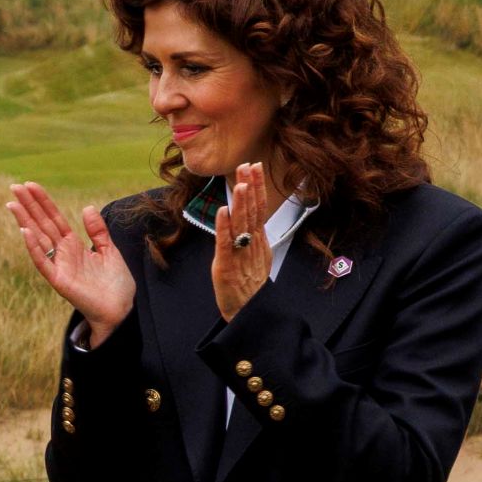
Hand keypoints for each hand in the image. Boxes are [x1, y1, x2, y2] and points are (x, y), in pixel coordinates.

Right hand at [4, 181, 136, 343]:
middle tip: (14, 187)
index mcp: (73, 245)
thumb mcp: (109, 251)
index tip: (30, 185)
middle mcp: (62, 253)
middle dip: (29, 206)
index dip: (43, 202)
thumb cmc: (115, 284)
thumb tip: (87, 207)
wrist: (120, 310)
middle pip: (42, 224)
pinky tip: (25, 231)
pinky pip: (43, 262)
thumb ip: (97, 231)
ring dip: (25, 221)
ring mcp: (58, 266)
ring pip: (38, 239)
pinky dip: (34, 247)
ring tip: (12, 204)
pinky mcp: (59, 280)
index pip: (54, 218)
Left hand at [211, 162, 282, 318]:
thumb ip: (255, 239)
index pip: (259, 208)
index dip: (257, 187)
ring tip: (240, 182)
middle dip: (250, 187)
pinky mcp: (226, 266)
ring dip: (241, 202)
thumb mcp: (257, 259)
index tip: (254, 167)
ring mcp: (240, 255)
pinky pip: (225, 244)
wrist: (249, 315)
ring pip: (242, 225)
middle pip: (252, 211)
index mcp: (258, 241)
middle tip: (249, 165)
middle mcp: (252, 245)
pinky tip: (222, 210)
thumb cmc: (250, 288)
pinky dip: (224, 226)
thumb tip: (255, 222)